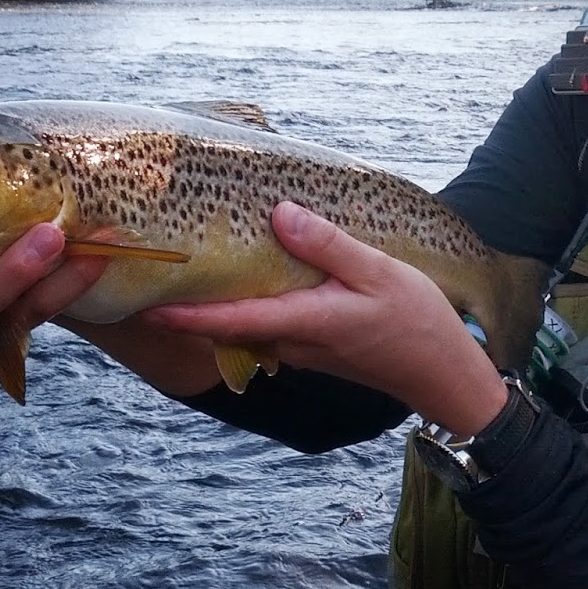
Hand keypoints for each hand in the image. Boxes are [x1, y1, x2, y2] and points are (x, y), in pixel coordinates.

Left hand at [144, 202, 508, 434]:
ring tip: (189, 274)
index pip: (229, 320)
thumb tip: (279, 214)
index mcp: (305, 321)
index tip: (143, 304)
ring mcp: (303, 349)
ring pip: (247, 327)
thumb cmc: (417, 321)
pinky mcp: (316, 348)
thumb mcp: (378, 272)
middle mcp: (294, 341)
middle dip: (188, 309)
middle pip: (227, 326)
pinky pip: (269, 326)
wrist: (443, 374)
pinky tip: (249, 282)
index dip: (183, 314)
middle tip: (152, 277)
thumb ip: (328, 245)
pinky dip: (248, 309)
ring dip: (216, 309)